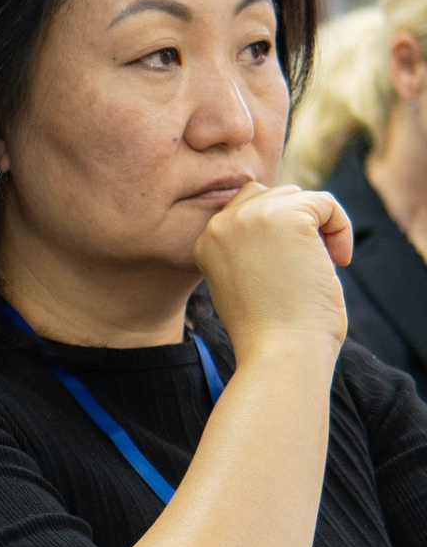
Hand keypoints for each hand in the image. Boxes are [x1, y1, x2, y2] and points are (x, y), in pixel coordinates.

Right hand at [195, 183, 350, 365]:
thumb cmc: (271, 329)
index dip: (279, 232)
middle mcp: (220, 224)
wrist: (280, 350)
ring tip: (322, 265)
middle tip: (309, 267)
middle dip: (300, 225)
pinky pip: (327, 203)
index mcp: (205, 241)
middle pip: (273, 195)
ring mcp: (251, 217)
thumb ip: (251, 246)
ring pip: (300, 196)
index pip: (247, 208)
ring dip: (320, 227)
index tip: (290, 270)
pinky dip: (341, 229)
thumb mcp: (244, 280)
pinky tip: (337, 261)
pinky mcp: (287, 217)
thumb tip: (290, 217)